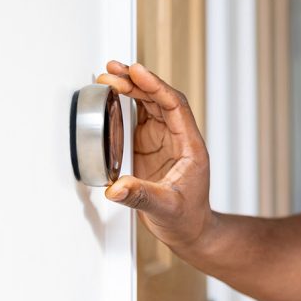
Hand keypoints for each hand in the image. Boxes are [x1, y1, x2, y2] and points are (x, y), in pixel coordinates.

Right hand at [96, 61, 213, 248]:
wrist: (190, 230)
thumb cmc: (187, 219)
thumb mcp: (165, 208)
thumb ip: (140, 196)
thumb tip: (116, 188)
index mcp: (189, 146)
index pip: (175, 105)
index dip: (156, 86)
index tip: (137, 72)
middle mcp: (178, 138)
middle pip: (160, 99)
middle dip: (138, 82)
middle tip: (114, 70)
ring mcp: (164, 141)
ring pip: (150, 105)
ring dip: (131, 88)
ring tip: (110, 75)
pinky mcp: (150, 147)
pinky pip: (140, 118)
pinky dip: (126, 104)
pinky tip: (113, 94)